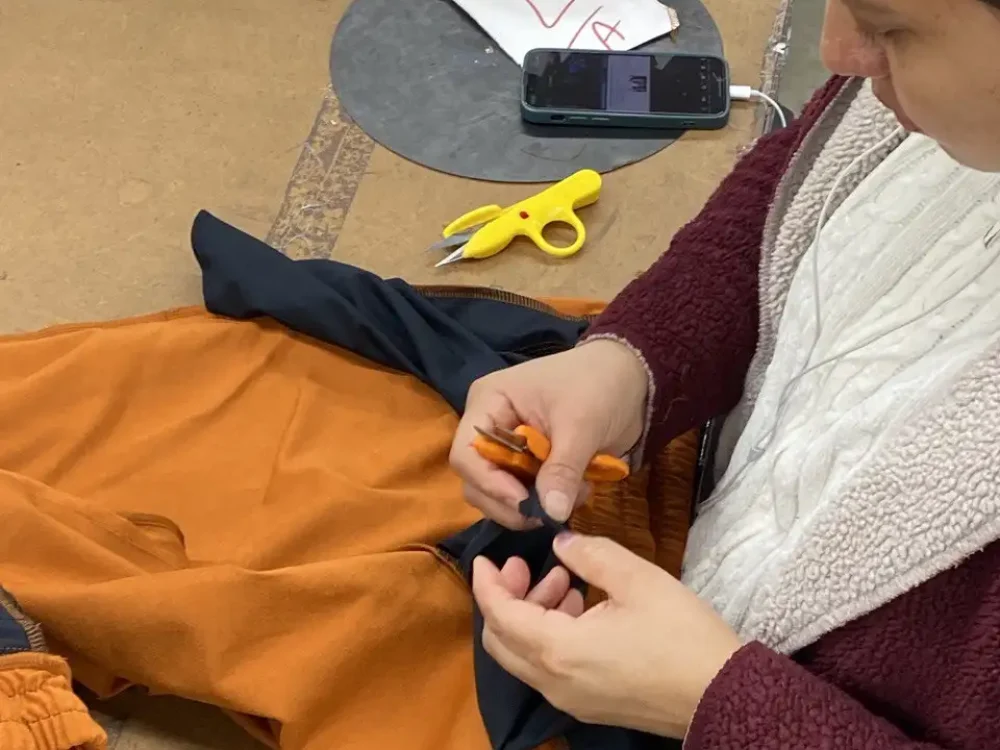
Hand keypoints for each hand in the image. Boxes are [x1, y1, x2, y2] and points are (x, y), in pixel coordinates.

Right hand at [450, 340, 647, 528]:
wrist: (633, 378)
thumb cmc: (599, 384)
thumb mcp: (581, 424)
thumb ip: (563, 468)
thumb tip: (551, 514)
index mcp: (489, 403)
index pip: (466, 454)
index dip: (489, 483)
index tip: (525, 502)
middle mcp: (490, 428)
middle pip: (477, 482)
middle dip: (512, 503)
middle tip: (552, 510)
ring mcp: (509, 449)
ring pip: (500, 496)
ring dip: (534, 506)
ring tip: (576, 493)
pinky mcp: (530, 465)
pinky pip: (526, 496)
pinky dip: (550, 502)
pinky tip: (580, 490)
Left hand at [472, 533, 741, 737]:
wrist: (724, 695)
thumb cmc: (681, 634)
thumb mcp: (637, 578)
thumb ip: (589, 554)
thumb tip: (560, 542)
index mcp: (558, 650)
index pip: (500, 615)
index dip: (487, 583)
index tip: (487, 557)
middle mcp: (554, 682)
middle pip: (502, 641)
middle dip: (507, 598)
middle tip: (527, 566)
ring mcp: (571, 700)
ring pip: (525, 657)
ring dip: (532, 616)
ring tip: (565, 581)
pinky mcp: (590, 706)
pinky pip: (549, 670)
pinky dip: (549, 637)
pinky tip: (582, 610)